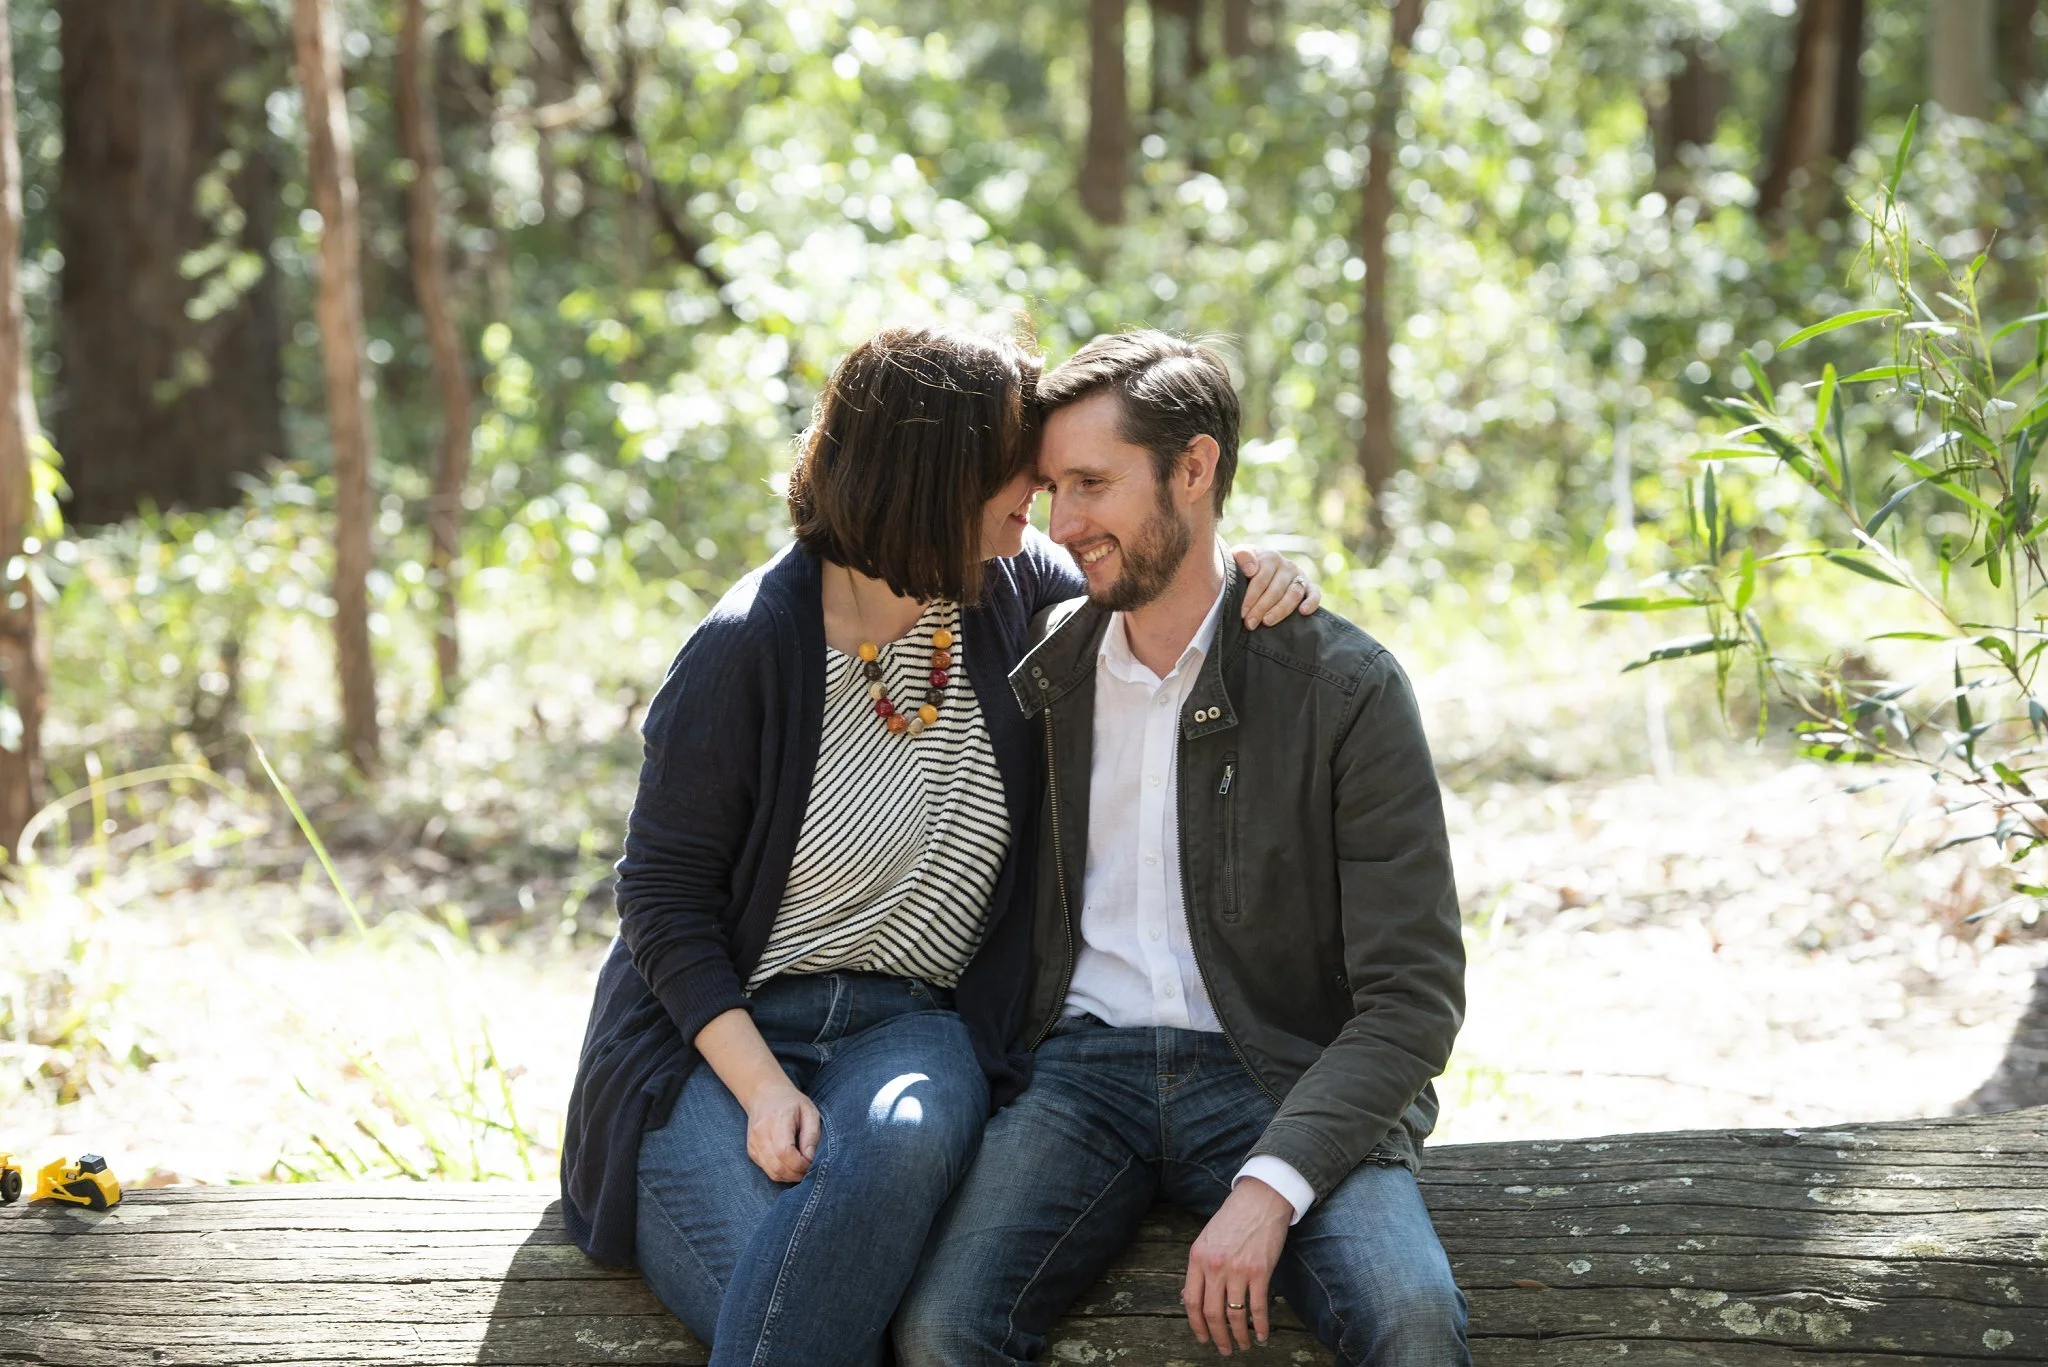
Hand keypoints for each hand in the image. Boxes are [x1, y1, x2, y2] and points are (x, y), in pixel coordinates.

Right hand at [740, 1076, 821, 1182]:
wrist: (764, 1095)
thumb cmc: (791, 1102)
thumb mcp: (809, 1111)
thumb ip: (812, 1135)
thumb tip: (810, 1158)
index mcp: (776, 1120)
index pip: (785, 1152)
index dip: (801, 1164)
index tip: (811, 1161)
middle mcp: (760, 1134)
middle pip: (778, 1167)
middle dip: (797, 1174)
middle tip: (809, 1168)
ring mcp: (753, 1143)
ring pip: (772, 1172)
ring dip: (790, 1176)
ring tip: (801, 1167)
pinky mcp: (751, 1151)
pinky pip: (767, 1170)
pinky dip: (781, 1172)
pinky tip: (790, 1163)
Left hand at [1183, 1177, 1291, 1353]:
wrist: (1260, 1199)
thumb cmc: (1233, 1218)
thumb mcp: (1206, 1239)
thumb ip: (1198, 1268)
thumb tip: (1187, 1298)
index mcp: (1197, 1257)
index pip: (1191, 1301)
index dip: (1196, 1325)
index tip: (1203, 1338)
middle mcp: (1215, 1266)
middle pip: (1212, 1313)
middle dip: (1217, 1337)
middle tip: (1224, 1349)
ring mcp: (1238, 1269)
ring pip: (1234, 1315)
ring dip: (1239, 1336)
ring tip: (1243, 1346)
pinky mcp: (1260, 1271)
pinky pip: (1258, 1307)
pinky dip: (1260, 1326)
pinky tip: (1262, 1335)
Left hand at [1231, 547, 1320, 626]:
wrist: (1257, 567)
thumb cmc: (1244, 567)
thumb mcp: (1237, 557)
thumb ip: (1242, 556)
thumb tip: (1251, 569)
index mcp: (1270, 558)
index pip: (1261, 580)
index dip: (1251, 598)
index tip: (1242, 613)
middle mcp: (1287, 565)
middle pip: (1276, 590)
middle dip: (1261, 608)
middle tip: (1250, 623)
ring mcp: (1299, 576)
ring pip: (1293, 594)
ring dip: (1280, 610)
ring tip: (1267, 622)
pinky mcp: (1309, 586)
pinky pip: (1315, 594)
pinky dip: (1311, 603)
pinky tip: (1303, 612)